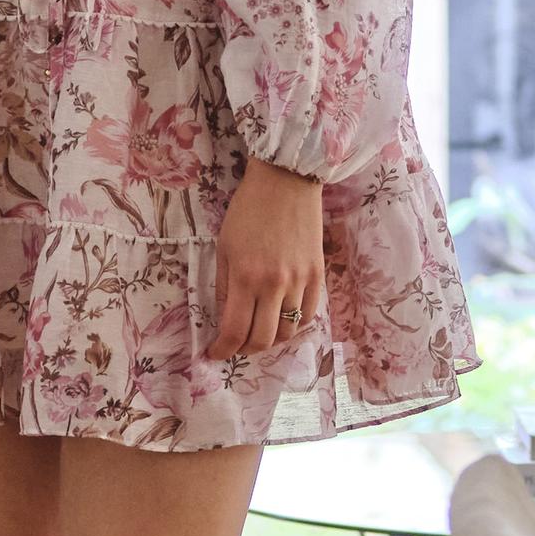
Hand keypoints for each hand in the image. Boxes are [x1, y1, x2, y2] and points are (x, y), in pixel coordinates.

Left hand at [213, 159, 326, 361]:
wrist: (286, 182)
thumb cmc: (248, 210)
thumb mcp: (224, 247)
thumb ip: (225, 286)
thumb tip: (226, 319)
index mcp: (245, 277)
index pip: (235, 331)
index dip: (223, 350)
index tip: (216, 353)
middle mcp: (275, 284)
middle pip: (263, 339)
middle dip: (246, 349)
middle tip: (237, 345)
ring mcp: (300, 281)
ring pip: (288, 332)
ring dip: (271, 339)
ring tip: (260, 332)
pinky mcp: (318, 275)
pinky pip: (308, 315)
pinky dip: (294, 324)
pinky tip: (283, 317)